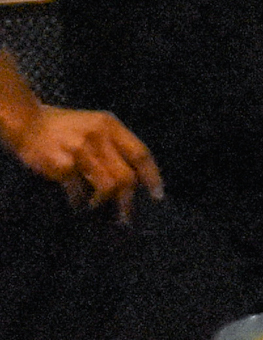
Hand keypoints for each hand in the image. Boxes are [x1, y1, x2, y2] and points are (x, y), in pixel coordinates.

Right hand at [4, 101, 163, 222]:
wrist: (28, 123)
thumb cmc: (66, 127)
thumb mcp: (96, 125)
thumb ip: (115, 144)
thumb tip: (137, 176)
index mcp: (111, 125)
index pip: (140, 154)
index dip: (152, 177)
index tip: (157, 195)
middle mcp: (99, 137)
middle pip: (126, 176)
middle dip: (128, 201)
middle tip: (126, 217)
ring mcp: (81, 151)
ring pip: (107, 186)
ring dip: (103, 202)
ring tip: (96, 206)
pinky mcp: (62, 165)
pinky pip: (79, 191)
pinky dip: (79, 200)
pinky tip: (76, 202)